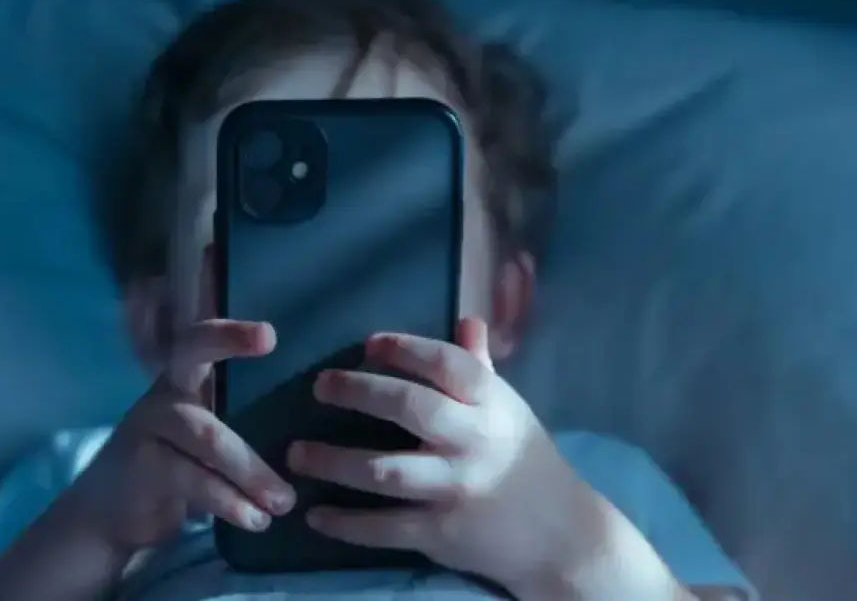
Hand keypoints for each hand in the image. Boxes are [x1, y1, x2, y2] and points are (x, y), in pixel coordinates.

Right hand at [62, 318, 296, 551]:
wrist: (108, 512)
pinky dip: (230, 502)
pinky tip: (255, 519)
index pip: (200, 341)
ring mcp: (148, 428)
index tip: (268, 333)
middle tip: (269, 336)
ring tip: (284, 501)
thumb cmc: (174, 468)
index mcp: (182, 381)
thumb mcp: (203, 441)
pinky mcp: (142, 469)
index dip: (230, 332)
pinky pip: (194, 480)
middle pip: (192, 357)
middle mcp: (164, 394)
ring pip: (208, 436)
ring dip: (252, 470)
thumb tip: (308, 449)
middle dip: (230, 341)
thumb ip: (240, 431)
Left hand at [287, 317, 602, 592]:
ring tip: (295, 454)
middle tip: (319, 386)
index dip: (406, 349)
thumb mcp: (509, 410)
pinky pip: (385, 527)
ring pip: (385, 472)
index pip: (448, 365)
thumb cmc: (526, 460)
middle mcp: (473, 442)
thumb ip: (480, 368)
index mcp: (491, 404)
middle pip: (411, 408)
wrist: (561, 536)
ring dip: (334, 462)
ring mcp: (455, 490)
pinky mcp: (442, 535)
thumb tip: (467, 320)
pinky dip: (346, 524)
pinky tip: (314, 514)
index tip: (369, 344)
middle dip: (360, 393)